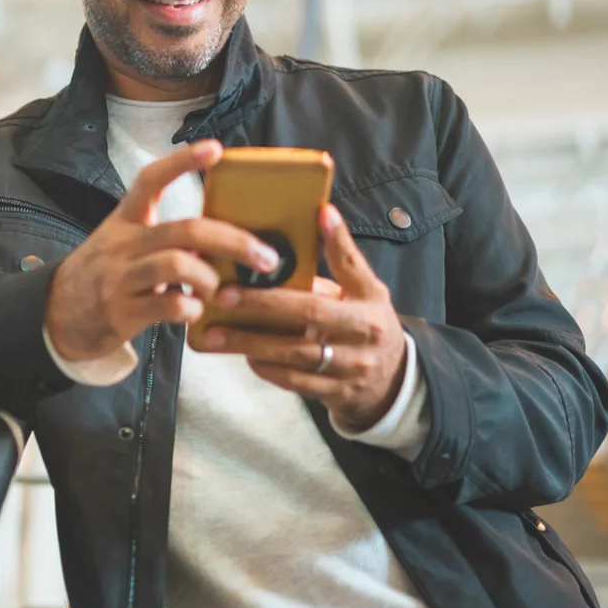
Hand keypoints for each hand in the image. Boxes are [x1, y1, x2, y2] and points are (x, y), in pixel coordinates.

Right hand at [45, 140, 283, 361]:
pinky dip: (192, 310)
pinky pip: (168, 305)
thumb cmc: (104, 275)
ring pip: (177, 264)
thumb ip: (164, 237)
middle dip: (234, 241)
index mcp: (126, 220)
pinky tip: (193, 312)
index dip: (183, 162)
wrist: (55, 314)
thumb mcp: (122, 243)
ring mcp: (120, 278)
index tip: (216, 149)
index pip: (152, 179)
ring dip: (211, 279)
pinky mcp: (121, 311)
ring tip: (217, 290)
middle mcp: (123, 243)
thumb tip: (224, 238)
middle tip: (265, 256)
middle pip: (185, 229)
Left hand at [199, 204, 408, 429]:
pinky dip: (266, 368)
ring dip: (253, 343)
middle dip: (264, 304)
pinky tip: (243, 356)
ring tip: (217, 335)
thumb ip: (343, 262)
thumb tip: (321, 215)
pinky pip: (294, 381)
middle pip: (312, 313)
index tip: (320, 215)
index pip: (353, 267)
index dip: (338, 241)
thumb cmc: (365, 325)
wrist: (390, 382)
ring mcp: (351, 367)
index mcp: (370, 302)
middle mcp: (365, 334)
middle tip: (223, 296)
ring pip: (297, 353)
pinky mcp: (335, 393)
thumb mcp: (365, 293)